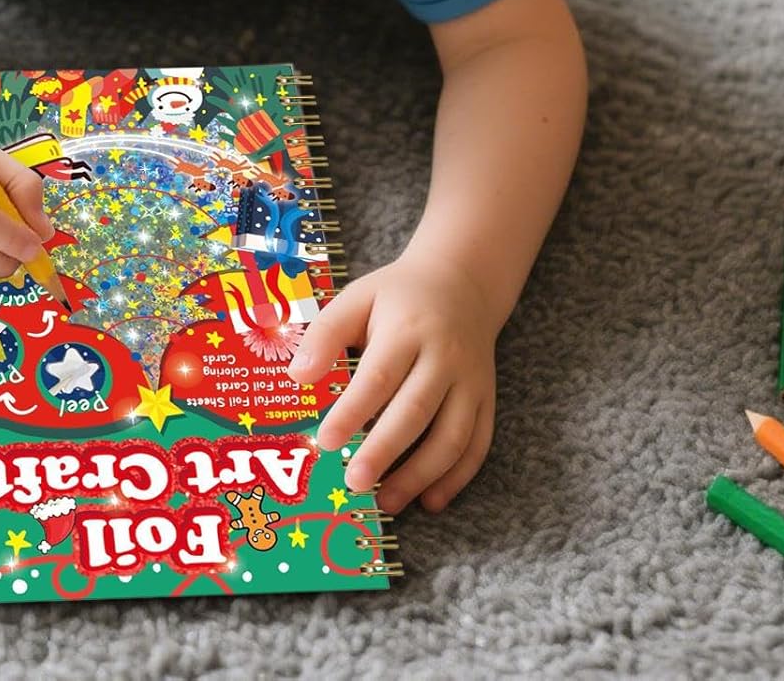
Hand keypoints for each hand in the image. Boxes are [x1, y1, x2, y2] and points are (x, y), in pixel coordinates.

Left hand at [286, 252, 498, 514]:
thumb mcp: (358, 297)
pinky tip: (430, 501)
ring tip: (386, 502)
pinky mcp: (486, 400)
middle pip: (415, 410)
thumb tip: (297, 377)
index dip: (352, 411)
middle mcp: (445, 356)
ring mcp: (470, 381)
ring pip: (451, 436)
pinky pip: (477, 445)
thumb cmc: (397, 296)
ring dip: (420, 475)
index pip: (379, 376)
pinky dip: (457, 478)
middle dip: (384, 451)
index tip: (326, 441)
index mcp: (408, 328)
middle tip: (353, 482)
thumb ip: (326, 334)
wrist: (463, 283)